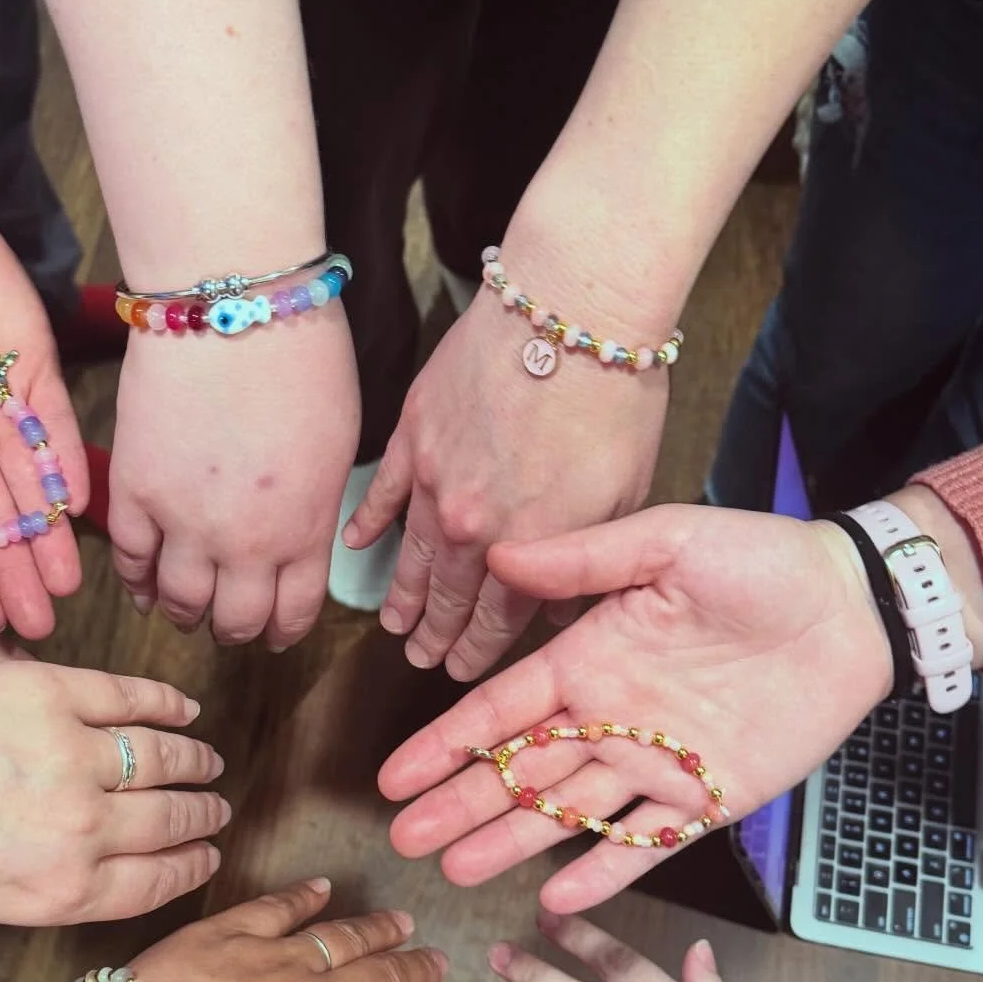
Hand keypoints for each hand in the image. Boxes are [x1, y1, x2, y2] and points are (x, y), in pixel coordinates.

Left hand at [0, 664, 227, 923]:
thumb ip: (37, 887)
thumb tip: (86, 862)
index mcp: (56, 895)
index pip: (156, 882)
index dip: (192, 866)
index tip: (211, 855)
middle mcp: (78, 831)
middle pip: (169, 822)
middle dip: (202, 816)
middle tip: (217, 808)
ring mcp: (68, 755)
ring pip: (161, 757)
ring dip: (194, 760)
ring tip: (206, 760)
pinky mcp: (47, 690)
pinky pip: (128, 696)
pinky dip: (164, 702)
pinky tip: (182, 707)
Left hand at [74, 877, 465, 981]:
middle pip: (384, 980)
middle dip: (416, 968)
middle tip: (436, 958)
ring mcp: (274, 966)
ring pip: (343, 938)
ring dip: (377, 929)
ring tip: (400, 921)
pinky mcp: (225, 936)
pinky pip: (277, 908)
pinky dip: (304, 896)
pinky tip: (322, 888)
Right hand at [108, 305, 359, 645]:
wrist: (232, 303)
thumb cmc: (301, 355)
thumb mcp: (338, 443)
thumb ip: (314, 504)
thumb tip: (299, 533)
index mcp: (305, 530)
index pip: (293, 612)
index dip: (282, 630)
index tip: (275, 632)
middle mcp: (245, 543)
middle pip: (235, 620)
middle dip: (235, 628)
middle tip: (229, 621)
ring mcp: (183, 522)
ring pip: (179, 601)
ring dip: (184, 612)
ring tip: (185, 608)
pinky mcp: (134, 492)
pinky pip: (130, 560)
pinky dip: (136, 583)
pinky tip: (143, 588)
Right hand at [342, 232, 668, 680]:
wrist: (571, 310)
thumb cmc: (615, 395)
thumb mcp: (626, 494)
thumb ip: (587, 559)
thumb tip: (560, 606)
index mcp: (528, 545)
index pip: (496, 620)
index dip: (477, 651)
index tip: (462, 671)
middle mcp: (472, 525)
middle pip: (447, 596)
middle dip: (434, 634)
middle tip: (420, 660)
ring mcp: (434, 478)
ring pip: (411, 555)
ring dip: (400, 595)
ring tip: (391, 624)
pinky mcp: (413, 431)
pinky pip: (382, 492)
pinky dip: (367, 523)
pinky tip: (355, 548)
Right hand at [381, 504, 892, 911]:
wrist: (853, 607)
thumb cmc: (763, 561)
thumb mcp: (668, 542)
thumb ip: (584, 560)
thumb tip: (501, 553)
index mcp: (591, 658)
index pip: (502, 710)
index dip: (445, 743)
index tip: (394, 776)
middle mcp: (612, 717)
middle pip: (521, 771)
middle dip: (461, 805)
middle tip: (405, 841)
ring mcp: (657, 763)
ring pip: (568, 812)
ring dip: (512, 841)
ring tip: (455, 870)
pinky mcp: (709, 798)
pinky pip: (647, 842)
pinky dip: (604, 871)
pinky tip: (557, 898)